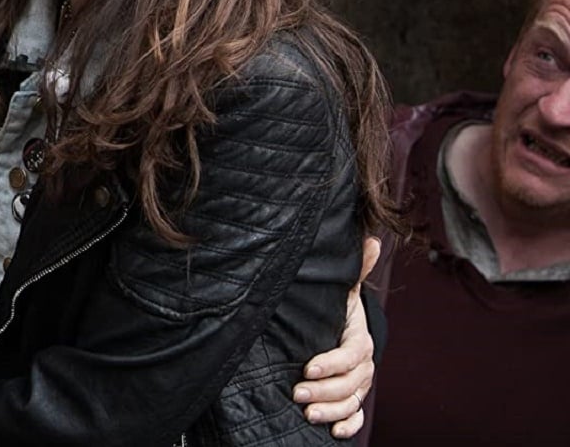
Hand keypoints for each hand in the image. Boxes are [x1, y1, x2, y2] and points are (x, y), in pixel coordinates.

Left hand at [293, 235, 381, 438]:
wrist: (339, 329)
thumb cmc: (335, 308)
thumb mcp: (342, 289)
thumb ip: (355, 269)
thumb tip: (372, 240)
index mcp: (359, 339)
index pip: (352, 354)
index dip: (332, 363)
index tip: (307, 368)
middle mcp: (363, 365)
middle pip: (351, 383)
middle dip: (325, 390)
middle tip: (297, 392)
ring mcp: (359, 384)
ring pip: (351, 401)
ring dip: (332, 410)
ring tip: (307, 413)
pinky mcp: (352, 399)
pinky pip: (356, 416)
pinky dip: (348, 425)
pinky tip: (333, 431)